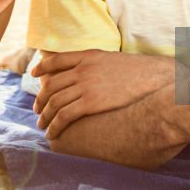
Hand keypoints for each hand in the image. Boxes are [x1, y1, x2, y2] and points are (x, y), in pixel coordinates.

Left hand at [31, 50, 167, 138]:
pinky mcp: (91, 102)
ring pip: (55, 101)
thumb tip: (90, 72)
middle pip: (52, 84)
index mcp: (88, 56)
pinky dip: (55, 125)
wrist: (155, 79)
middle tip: (37, 110)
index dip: (42, 67)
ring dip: (45, 115)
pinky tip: (52, 133)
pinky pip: (64, 115)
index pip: (56, 60)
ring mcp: (86, 85)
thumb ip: (97, 64)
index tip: (35, 75)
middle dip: (41, 99)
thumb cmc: (140, 72)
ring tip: (42, 125)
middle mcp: (84, 69)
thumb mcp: (114, 60)